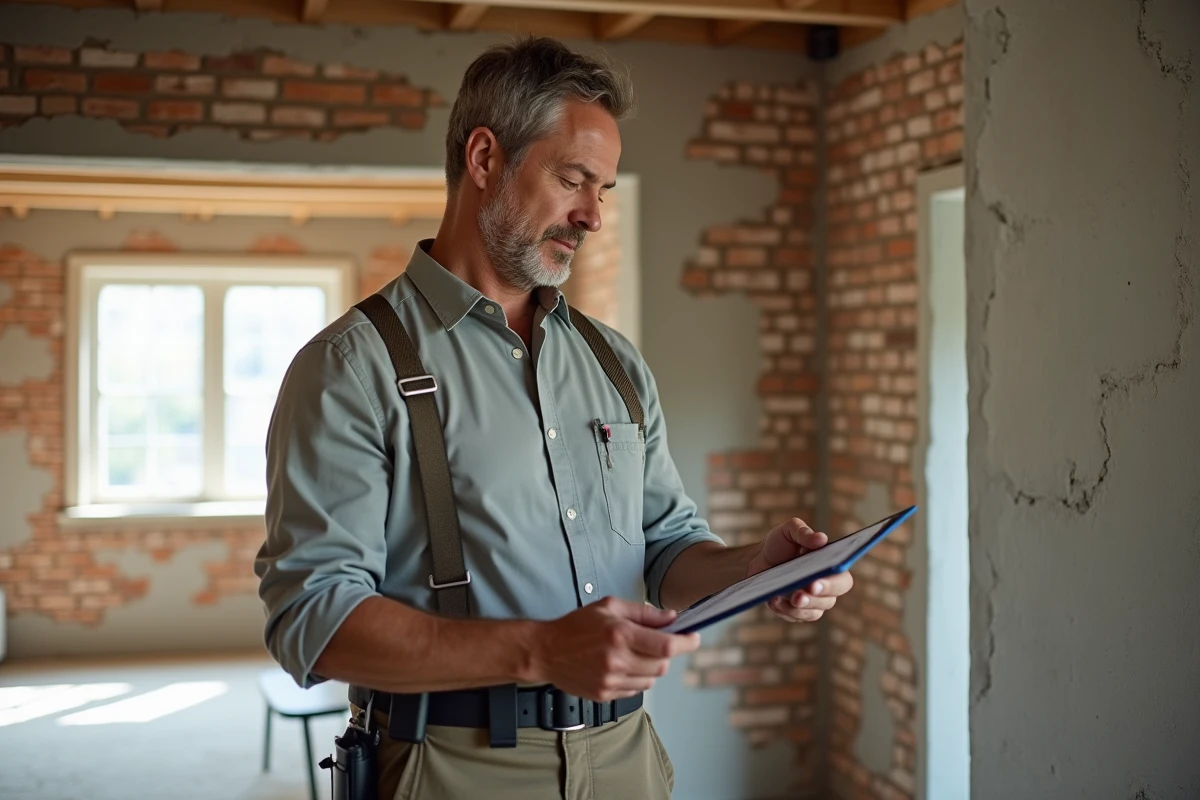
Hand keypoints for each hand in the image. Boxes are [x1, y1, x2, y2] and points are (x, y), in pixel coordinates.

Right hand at [530, 597, 700, 701]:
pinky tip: (623, 665)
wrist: (546, 652)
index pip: (667, 645)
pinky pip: (636, 689)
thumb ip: (643, 613)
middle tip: (658, 642)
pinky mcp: (605, 695)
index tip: (693, 637)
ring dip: (652, 666)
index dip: (686, 642)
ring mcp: (611, 681)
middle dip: (667, 653)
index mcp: (620, 635)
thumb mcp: (609, 607)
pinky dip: (637, 678)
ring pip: (651, 679)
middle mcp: (617, 660)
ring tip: (635, 653)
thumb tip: (671, 618)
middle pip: (663, 665)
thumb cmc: (575, 626)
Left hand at [745, 517, 853, 623]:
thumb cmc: (780, 544)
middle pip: (829, 600)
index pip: (842, 580)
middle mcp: (826, 586)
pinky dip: (783, 610)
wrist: (759, 559)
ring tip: (778, 597)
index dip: (832, 584)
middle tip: (797, 596)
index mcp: (830, 566)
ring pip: (813, 612)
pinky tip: (772, 600)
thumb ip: (804, 532)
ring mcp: (812, 601)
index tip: (815, 583)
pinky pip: (795, 616)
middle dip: (813, 600)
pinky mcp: (797, 611)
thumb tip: (821, 539)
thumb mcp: (789, 531)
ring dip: (797, 608)